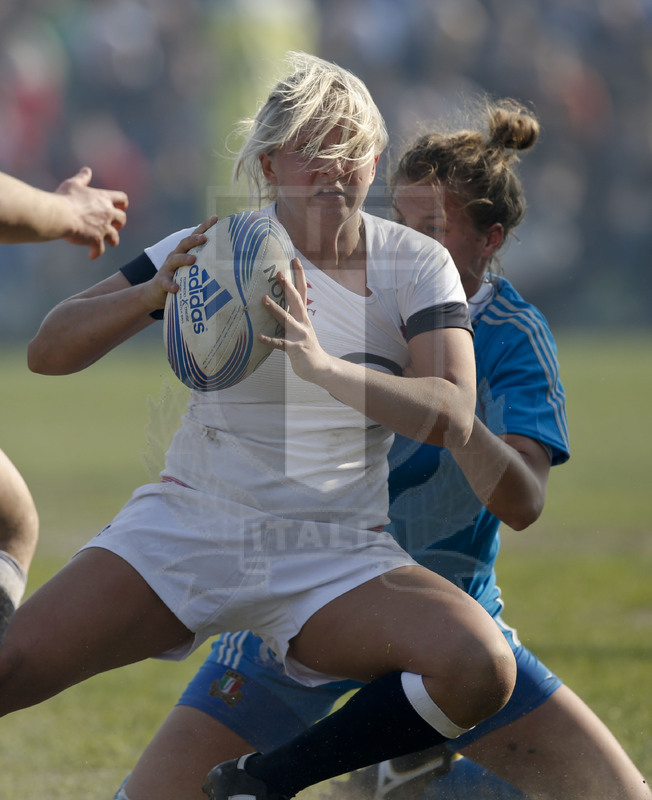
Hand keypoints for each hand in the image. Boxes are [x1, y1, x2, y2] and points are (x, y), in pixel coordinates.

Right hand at [57, 167, 128, 258]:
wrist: (59, 215)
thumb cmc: (64, 198)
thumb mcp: (73, 184)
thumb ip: (82, 178)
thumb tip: (87, 170)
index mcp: (103, 198)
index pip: (122, 198)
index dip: (122, 203)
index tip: (121, 207)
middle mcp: (107, 213)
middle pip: (122, 219)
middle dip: (119, 223)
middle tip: (114, 225)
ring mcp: (103, 227)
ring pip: (115, 237)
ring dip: (113, 240)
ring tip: (109, 242)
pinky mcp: (96, 239)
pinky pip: (100, 250)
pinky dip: (96, 253)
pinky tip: (92, 256)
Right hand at [147, 216, 217, 310]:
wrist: (155, 291)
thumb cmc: (179, 278)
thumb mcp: (191, 269)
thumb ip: (204, 264)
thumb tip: (228, 262)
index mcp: (184, 252)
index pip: (194, 236)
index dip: (204, 226)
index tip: (215, 218)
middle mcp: (175, 256)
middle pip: (184, 244)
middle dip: (194, 240)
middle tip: (204, 238)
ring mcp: (167, 268)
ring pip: (175, 261)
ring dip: (184, 259)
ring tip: (193, 260)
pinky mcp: (161, 282)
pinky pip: (166, 282)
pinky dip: (171, 284)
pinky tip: (176, 288)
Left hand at [259, 258, 331, 382]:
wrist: (320, 367)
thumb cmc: (306, 347)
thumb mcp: (301, 329)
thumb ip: (291, 317)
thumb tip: (277, 305)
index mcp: (304, 316)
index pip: (302, 291)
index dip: (299, 276)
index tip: (295, 259)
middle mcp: (303, 323)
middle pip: (296, 300)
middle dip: (288, 286)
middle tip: (278, 273)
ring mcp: (299, 335)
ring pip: (286, 319)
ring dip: (275, 309)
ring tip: (263, 299)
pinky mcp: (295, 349)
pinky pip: (280, 344)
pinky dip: (270, 340)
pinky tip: (260, 337)